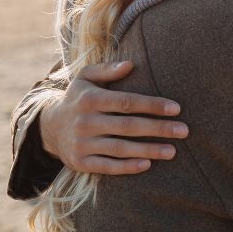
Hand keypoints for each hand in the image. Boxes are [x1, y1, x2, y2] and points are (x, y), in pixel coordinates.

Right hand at [39, 60, 187, 173]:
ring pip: (120, 148)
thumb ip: (107, 70)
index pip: (127, 102)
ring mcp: (82, 144)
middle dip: (159, 128)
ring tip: (173, 150)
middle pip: (128, 126)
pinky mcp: (80, 163)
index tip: (176, 109)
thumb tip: (131, 64)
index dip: (152, 105)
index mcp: (90, 99)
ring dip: (149, 150)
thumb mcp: (85, 78)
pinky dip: (127, 167)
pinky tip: (147, 164)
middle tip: (184, 130)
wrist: (48, 129)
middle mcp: (86, 122)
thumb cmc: (78, 99)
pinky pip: (107, 166)